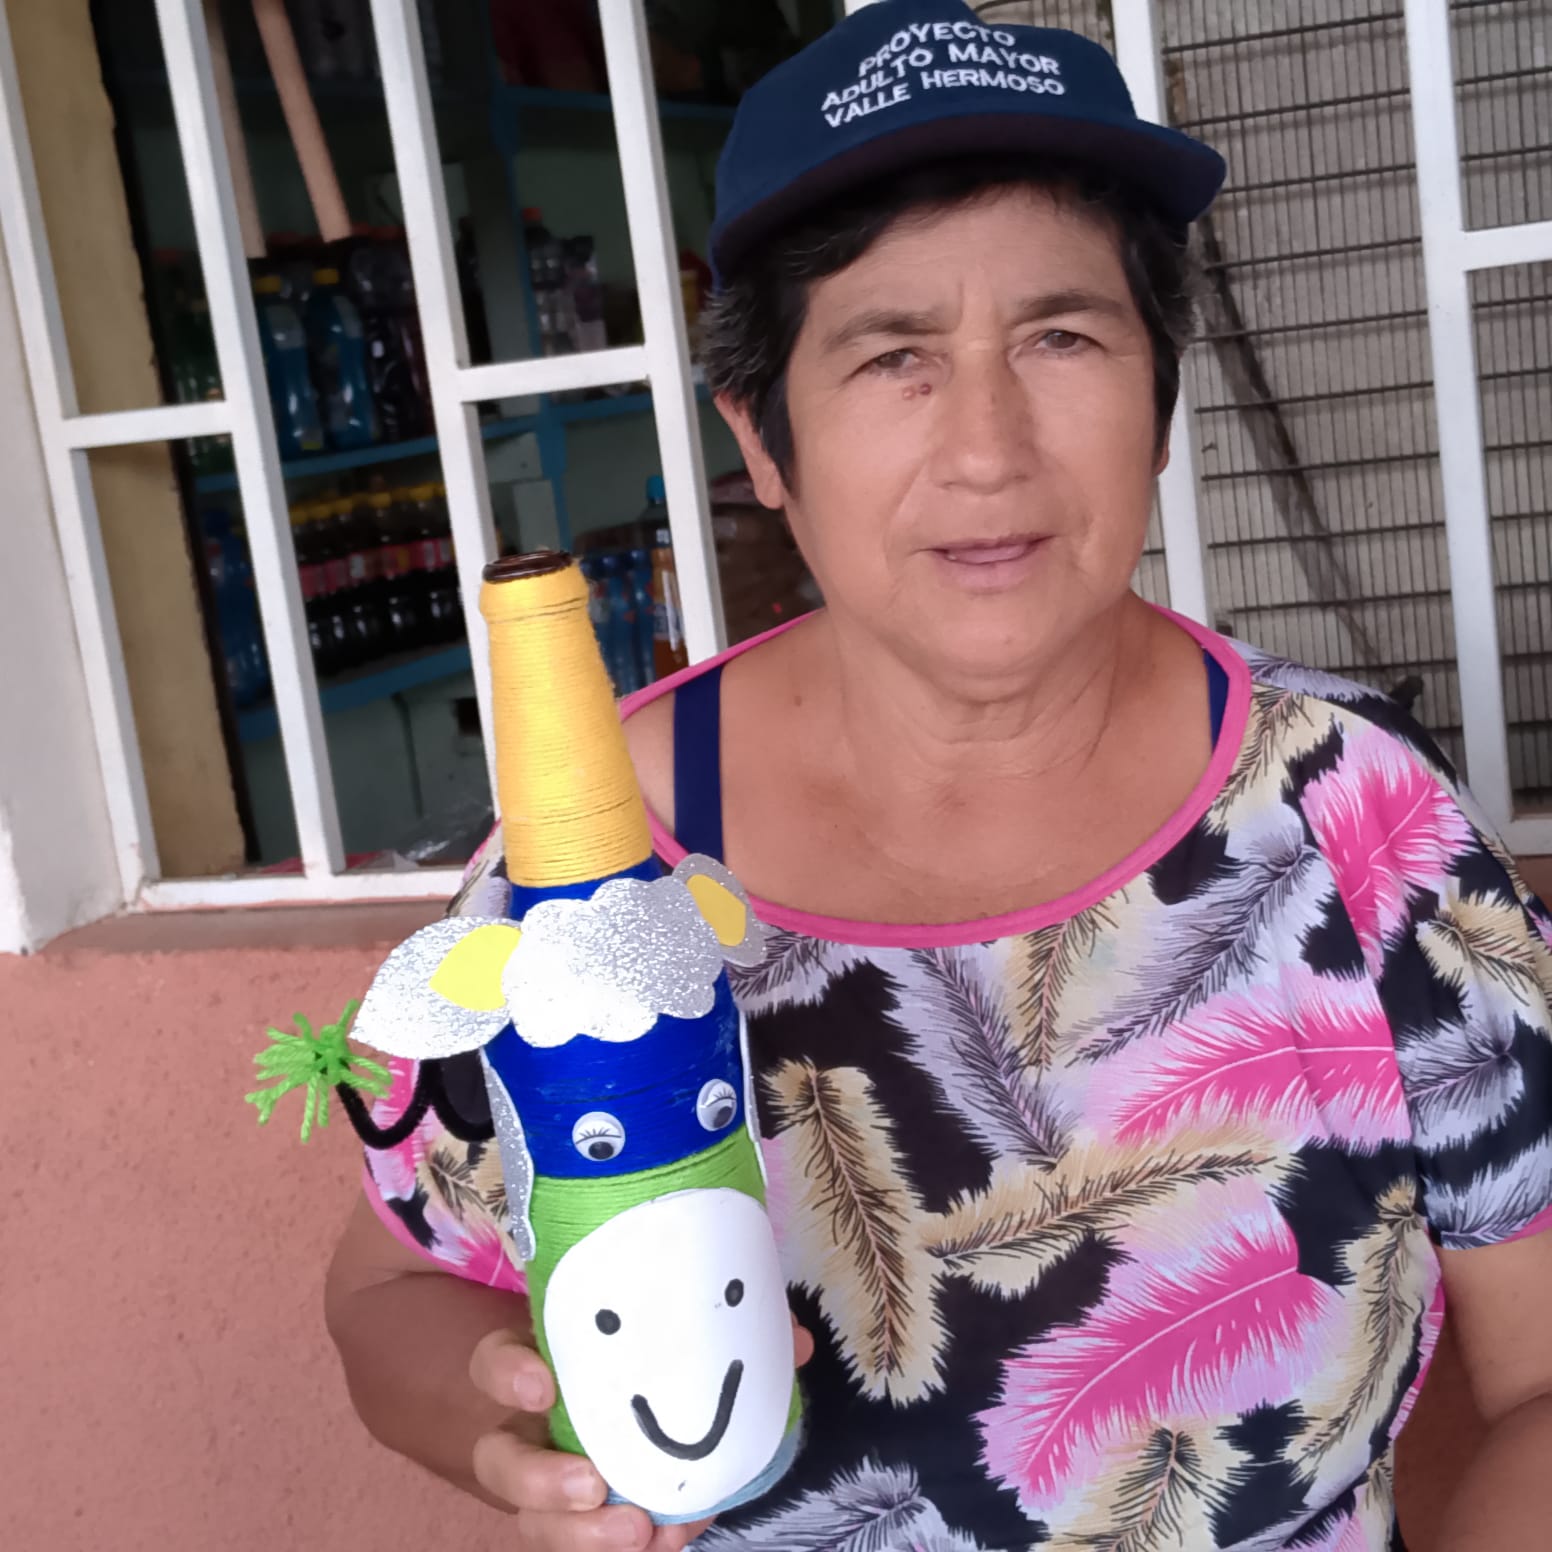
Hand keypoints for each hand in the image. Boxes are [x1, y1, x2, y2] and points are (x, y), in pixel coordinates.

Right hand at [468, 1317, 814, 1550]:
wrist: (634, 1395)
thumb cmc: (648, 1350)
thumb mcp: (671, 1329)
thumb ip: (725, 1330)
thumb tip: (793, 1342)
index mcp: (542, 1363)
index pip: (494, 1362)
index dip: (507, 1375)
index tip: (544, 1383)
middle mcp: (530, 1428)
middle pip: (502, 1464)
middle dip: (541, 1484)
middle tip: (595, 1487)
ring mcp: (548, 1482)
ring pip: (534, 1523)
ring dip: (582, 1538)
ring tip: (639, 1534)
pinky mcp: (576, 1522)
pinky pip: (584, 1545)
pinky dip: (626, 1548)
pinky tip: (669, 1542)